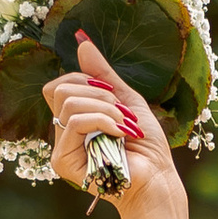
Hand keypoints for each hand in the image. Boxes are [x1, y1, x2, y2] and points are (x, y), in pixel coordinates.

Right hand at [42, 31, 180, 215]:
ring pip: (68, 103)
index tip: (113, 95)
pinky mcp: (63, 161)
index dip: (84, 80)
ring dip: (105, 108)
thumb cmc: (146, 145)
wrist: (158, 177)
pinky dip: (103, 121)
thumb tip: (81, 41)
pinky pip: (74, 122)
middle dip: (98, 93)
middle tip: (122, 113)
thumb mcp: (127, 100)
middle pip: (59, 89)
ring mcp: (61, 148)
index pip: (59, 86)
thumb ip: (103, 74)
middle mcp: (63, 133)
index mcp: (74, 119)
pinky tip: (120, 135)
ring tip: (124, 127)